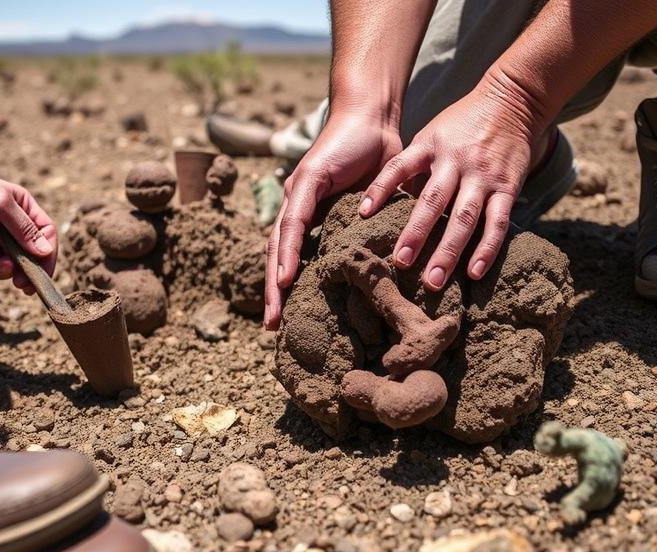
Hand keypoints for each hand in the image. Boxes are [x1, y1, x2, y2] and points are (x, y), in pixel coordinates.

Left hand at [0, 141, 56, 294]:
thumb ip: (23, 229)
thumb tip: (45, 251)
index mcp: (24, 206)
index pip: (47, 235)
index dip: (47, 257)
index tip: (41, 277)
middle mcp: (13, 220)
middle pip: (30, 253)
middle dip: (26, 270)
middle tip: (20, 286)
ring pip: (9, 260)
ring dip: (2, 270)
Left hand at [265, 111, 401, 328]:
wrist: (374, 118)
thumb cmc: (377, 160)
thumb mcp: (371, 208)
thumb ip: (365, 232)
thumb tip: (383, 267)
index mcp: (310, 215)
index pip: (292, 256)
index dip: (285, 288)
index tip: (284, 321)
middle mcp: (297, 205)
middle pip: (278, 256)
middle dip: (273, 293)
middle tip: (272, 328)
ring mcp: (298, 192)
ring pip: (279, 243)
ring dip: (274, 279)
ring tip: (274, 310)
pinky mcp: (307, 179)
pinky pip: (294, 222)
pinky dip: (289, 250)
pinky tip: (286, 275)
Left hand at [359, 81, 536, 290]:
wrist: (512, 100)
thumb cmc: (462, 125)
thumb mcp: (431, 136)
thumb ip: (413, 168)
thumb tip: (386, 204)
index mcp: (429, 147)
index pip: (398, 168)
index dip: (379, 190)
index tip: (362, 215)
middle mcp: (455, 162)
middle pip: (432, 202)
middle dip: (415, 235)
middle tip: (400, 264)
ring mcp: (482, 176)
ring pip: (463, 218)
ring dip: (448, 251)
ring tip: (433, 281)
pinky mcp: (508, 188)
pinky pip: (497, 222)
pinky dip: (486, 249)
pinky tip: (474, 273)